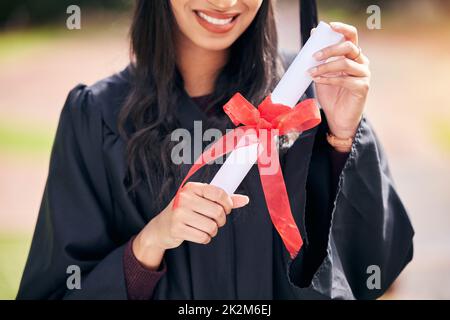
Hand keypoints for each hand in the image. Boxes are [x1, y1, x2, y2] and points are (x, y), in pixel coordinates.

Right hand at [133, 182, 249, 269]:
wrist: (161, 227)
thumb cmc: (185, 212)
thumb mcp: (201, 201)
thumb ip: (222, 200)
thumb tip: (245, 200)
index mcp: (192, 188)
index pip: (219, 193)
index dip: (228, 203)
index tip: (227, 209)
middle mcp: (184, 198)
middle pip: (217, 212)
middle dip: (220, 220)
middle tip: (215, 221)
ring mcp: (179, 213)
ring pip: (211, 226)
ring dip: (213, 231)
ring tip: (205, 228)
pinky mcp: (177, 229)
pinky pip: (203, 237)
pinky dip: (205, 238)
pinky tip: (198, 234)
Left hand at [309, 22, 370, 140]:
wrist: (337, 117)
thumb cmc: (331, 95)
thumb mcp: (322, 73)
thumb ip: (320, 58)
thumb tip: (313, 36)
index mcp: (353, 55)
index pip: (352, 36)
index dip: (342, 29)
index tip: (330, 26)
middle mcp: (361, 62)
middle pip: (349, 47)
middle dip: (330, 49)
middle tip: (314, 56)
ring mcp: (364, 75)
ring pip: (345, 63)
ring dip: (325, 66)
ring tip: (312, 72)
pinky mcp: (362, 87)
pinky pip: (344, 79)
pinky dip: (328, 79)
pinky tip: (318, 79)